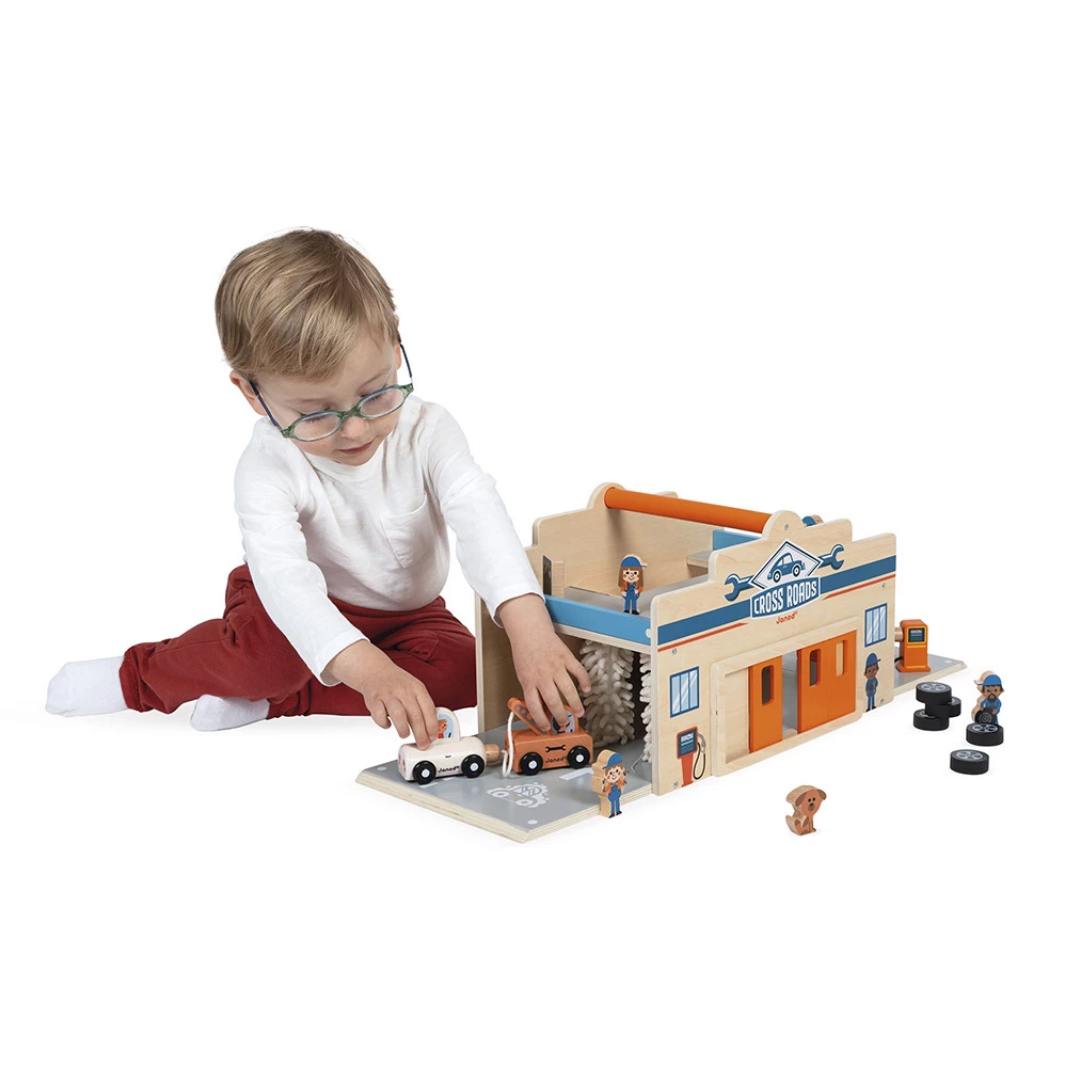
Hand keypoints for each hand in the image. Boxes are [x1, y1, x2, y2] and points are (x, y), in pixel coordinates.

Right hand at [326, 640, 437, 749]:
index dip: (432, 725)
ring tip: (405, 734)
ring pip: (398, 716)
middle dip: (420, 734)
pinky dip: (384, 724)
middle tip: (422, 744)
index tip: (433, 737)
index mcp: (417, 688)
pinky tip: (387, 724)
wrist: (374, 670)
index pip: (429, 708)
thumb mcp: (414, 688)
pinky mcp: (374, 699)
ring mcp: (388, 694)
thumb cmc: (397, 683)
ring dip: (403, 729)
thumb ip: (422, 705)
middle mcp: (403, 690)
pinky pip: (380, 715)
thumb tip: (431, 728)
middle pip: (415, 715)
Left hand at [497, 594, 591, 732]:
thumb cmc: (525, 653)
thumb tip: (543, 708)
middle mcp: (542, 675)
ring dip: (576, 703)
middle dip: (561, 716)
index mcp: (529, 681)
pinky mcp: (566, 657)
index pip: (534, 706)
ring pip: (568, 689)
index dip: (540, 720)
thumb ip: (532, 690)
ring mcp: (556, 666)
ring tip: (579, 712)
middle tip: (565, 723)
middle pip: (553, 701)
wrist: (529, 631)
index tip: (546, 727)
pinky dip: (584, 681)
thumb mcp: (523, 675)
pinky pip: (578, 671)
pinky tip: (586, 689)